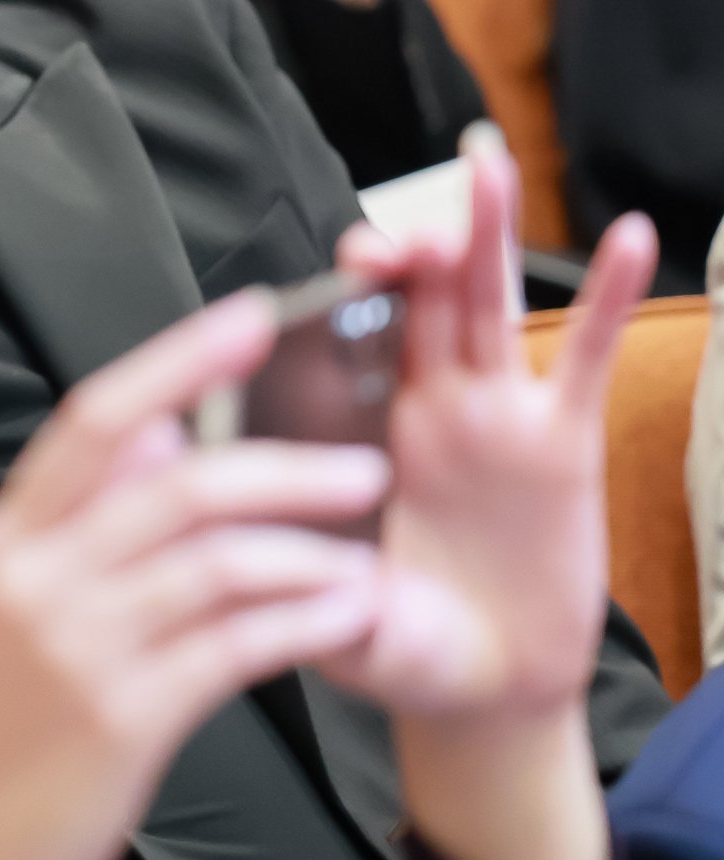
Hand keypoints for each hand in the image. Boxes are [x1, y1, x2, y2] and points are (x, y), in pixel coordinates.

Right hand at [0, 290, 387, 859]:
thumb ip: (78, 530)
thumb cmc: (1, 744)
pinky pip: (237, 645)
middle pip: (174, 480)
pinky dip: (304, 623)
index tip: (249, 317)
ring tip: (366, 555)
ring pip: (218, 560)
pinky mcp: (123, 715)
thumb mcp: (16, 618)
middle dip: (283, 462)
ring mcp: (75, 646)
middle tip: (364, 463)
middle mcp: (35, 578)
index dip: (178, 359)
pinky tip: (343, 619)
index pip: (95, 418)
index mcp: (6, 542)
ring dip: (312, 548)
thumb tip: (154, 443)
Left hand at [320, 148, 657, 724]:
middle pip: (411, 300)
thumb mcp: (321, 599)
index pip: (338, 333)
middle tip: (407, 221)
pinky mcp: (560, 444)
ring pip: (484, 305)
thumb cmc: (388, 642)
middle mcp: (418, 406)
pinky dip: (604, 296)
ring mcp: (491, 416)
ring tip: (487, 164)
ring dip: (485, 233)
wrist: (479, 694)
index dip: (339, 290)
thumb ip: (285, 569)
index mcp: (352, 429)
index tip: (340, 266)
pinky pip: (581, 358)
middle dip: (407, 247)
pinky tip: (625, 237)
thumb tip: (233, 532)